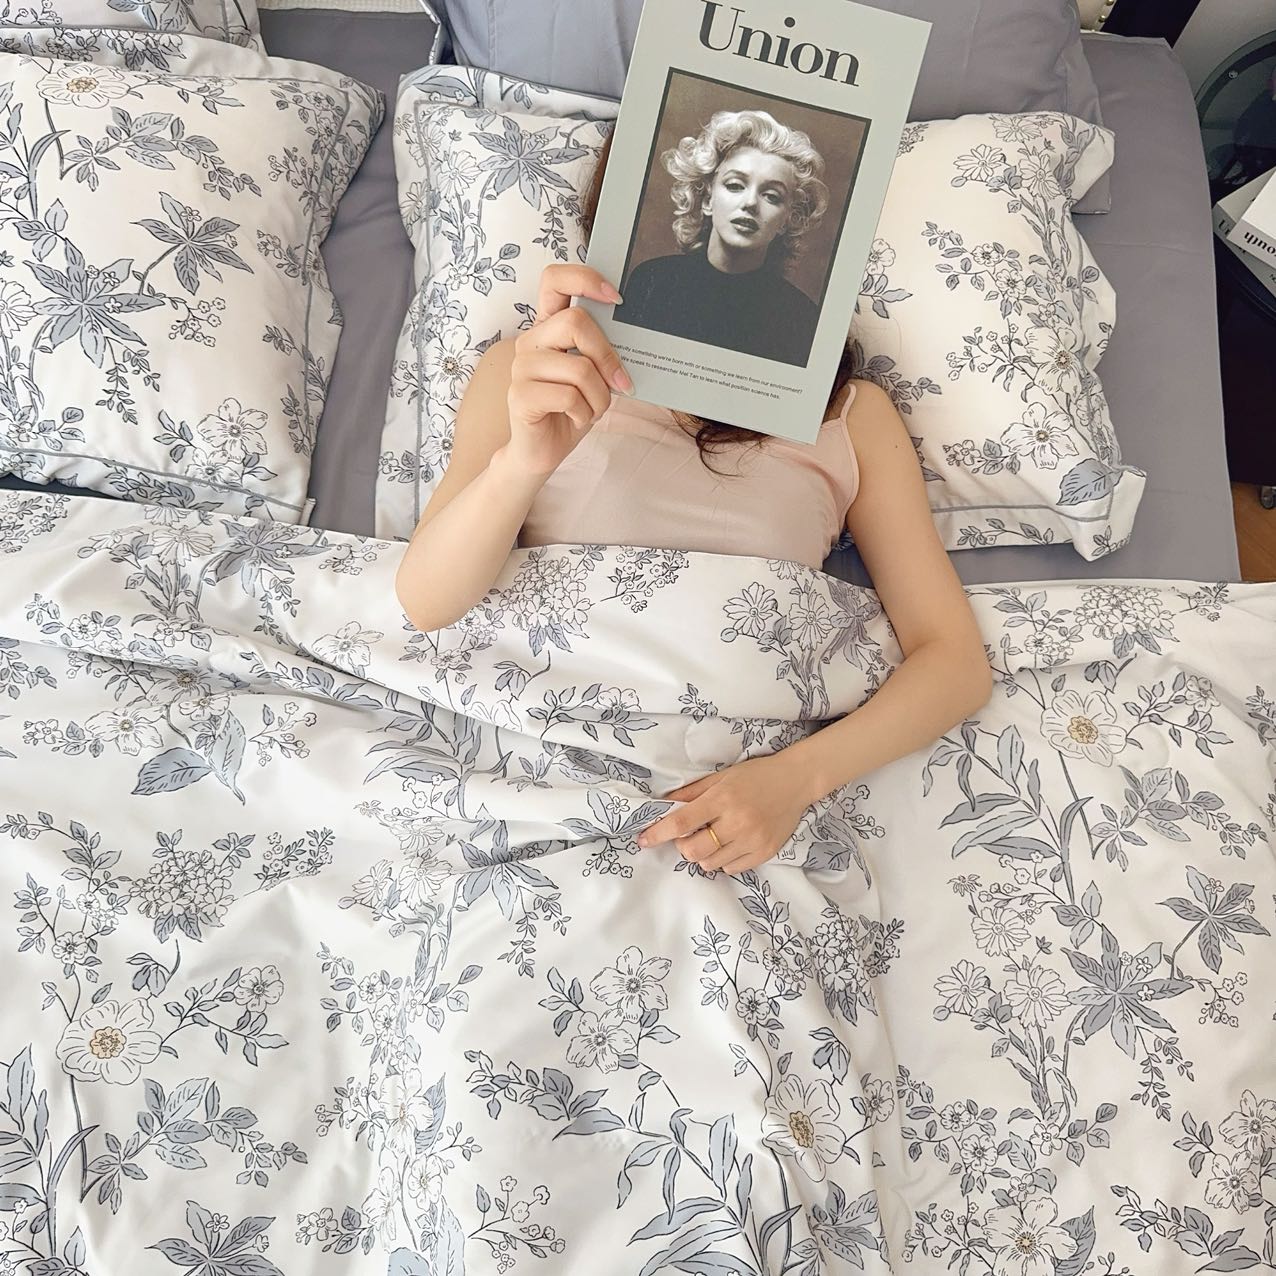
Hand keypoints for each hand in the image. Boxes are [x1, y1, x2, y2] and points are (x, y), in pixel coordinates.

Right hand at [504, 264, 633, 477]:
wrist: (544, 451)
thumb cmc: (572, 409)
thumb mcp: (594, 375)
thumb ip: (602, 351)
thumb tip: (632, 337)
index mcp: (548, 327)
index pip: (555, 279)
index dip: (585, 278)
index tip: (616, 298)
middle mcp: (531, 341)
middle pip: (575, 322)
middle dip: (606, 355)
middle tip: (619, 381)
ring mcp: (521, 367)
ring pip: (579, 367)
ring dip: (599, 396)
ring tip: (593, 409)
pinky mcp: (519, 395)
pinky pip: (569, 396)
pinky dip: (585, 413)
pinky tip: (577, 418)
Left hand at [635, 755, 812, 875]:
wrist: (796, 782)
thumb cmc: (754, 776)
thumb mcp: (721, 776)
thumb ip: (692, 792)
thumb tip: (663, 805)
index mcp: (722, 799)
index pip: (682, 821)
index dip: (658, 833)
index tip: (643, 840)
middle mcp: (737, 822)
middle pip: (694, 851)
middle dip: (683, 847)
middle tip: (689, 836)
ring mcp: (753, 840)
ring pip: (711, 864)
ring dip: (704, 855)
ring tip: (713, 838)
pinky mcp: (765, 853)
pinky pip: (731, 869)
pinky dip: (724, 861)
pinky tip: (731, 844)